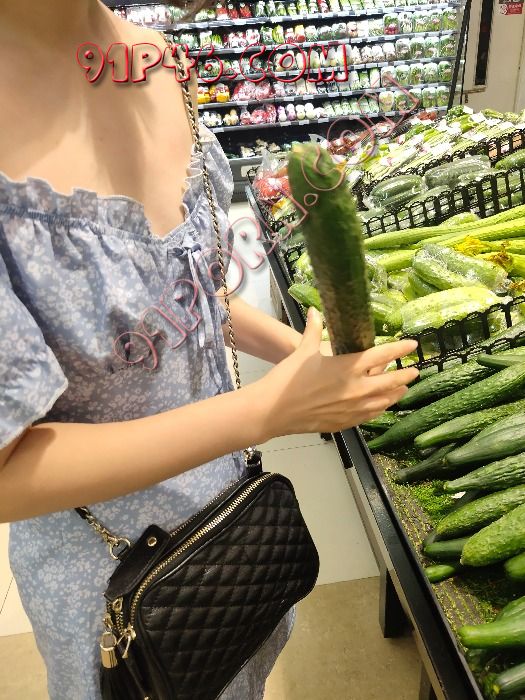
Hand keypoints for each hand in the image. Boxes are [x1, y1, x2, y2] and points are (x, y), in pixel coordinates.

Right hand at [254, 308, 418, 439]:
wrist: (273, 411)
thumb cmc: (287, 378)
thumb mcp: (303, 351)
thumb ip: (313, 330)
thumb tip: (314, 311)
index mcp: (347, 367)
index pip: (381, 355)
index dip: (399, 349)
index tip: (412, 345)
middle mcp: (355, 389)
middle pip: (389, 382)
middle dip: (404, 376)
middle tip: (415, 371)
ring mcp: (351, 408)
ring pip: (382, 401)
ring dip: (395, 394)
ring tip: (403, 389)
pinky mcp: (343, 422)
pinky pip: (369, 415)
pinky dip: (379, 408)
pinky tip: (382, 406)